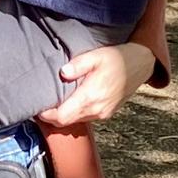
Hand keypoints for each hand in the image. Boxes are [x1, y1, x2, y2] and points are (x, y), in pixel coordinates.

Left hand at [37, 42, 155, 127]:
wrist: (140, 64)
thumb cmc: (117, 58)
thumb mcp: (96, 56)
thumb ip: (78, 65)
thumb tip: (62, 72)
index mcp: (90, 97)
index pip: (62, 117)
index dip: (46, 115)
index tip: (37, 108)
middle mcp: (96, 110)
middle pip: (66, 121)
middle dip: (51, 116)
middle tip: (41, 104)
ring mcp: (103, 113)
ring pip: (76, 121)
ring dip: (64, 115)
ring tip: (53, 101)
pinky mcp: (107, 113)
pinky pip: (86, 117)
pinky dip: (75, 113)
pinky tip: (71, 101)